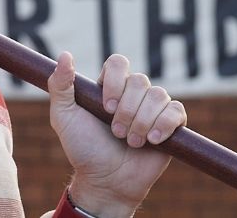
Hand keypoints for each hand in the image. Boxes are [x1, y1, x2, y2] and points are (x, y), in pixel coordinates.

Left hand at [47, 52, 185, 217]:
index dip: (115, 83)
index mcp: (109, 86)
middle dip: (127, 110)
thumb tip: (66, 55)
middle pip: (140, 81)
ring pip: (159, 95)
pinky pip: (177, 111)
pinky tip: (152, 141)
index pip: (118, 63)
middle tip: (116, 133)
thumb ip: (60, 85)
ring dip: (142, 121)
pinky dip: (164, 125)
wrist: (105, 181)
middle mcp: (133, 93)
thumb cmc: (83, 148)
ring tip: (131, 142)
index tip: (106, 108)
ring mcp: (153, 108)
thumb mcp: (63, 117)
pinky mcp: (171, 125)